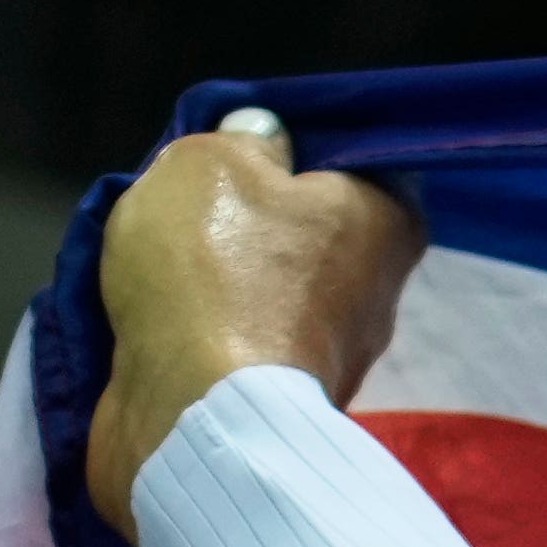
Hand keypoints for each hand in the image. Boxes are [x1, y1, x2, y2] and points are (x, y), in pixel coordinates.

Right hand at [90, 115, 421, 544]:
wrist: (195, 411)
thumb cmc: (215, 270)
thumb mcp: (213, 164)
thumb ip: (241, 141)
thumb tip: (264, 135)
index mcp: (388, 223)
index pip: (356, 169)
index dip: (290, 155)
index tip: (236, 156)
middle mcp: (380, 292)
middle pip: (304, 233)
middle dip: (245, 220)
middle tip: (183, 209)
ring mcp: (335, 355)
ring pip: (269, 292)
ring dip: (216, 281)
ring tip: (159, 266)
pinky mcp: (284, 403)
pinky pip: (241, 345)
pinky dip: (205, 332)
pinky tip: (159, 320)